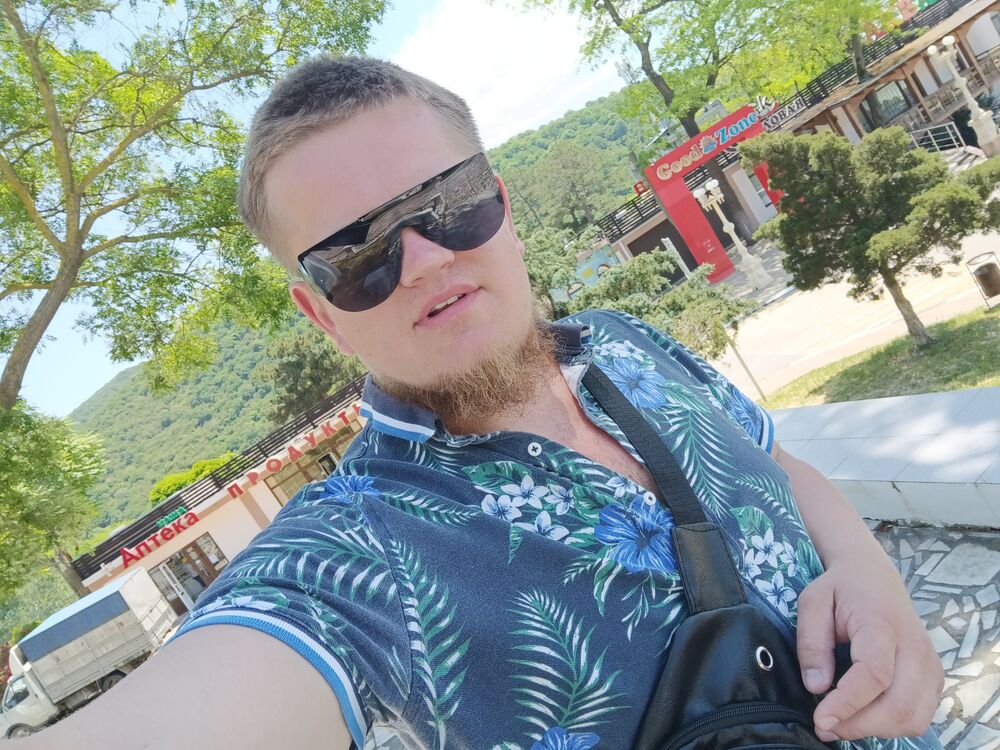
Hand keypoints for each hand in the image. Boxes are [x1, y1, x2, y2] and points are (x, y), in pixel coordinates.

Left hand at [795, 549, 943, 741]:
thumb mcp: (812, 603)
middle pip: (900, 705)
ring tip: (842, 723)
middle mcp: (914, 647)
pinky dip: (893, 725)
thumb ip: (811, 643)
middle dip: (860, 726)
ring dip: (877, 730)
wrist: (875, 576)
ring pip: (915, 717)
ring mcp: (930, 664)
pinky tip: (865, 716)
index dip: (848, 704)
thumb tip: (816, 687)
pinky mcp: (934, 677)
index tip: (821, 718)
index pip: (874, 675)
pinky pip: (921, 715)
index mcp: (882, 625)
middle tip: (825, 727)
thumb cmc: (840, 589)